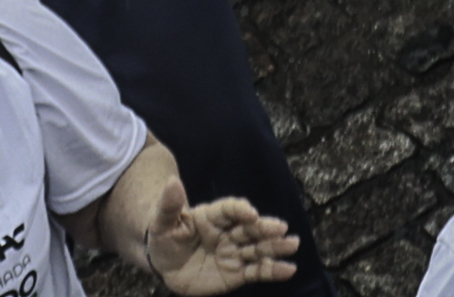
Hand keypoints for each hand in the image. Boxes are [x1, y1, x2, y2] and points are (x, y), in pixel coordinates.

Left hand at [140, 181, 305, 292]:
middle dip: (265, 228)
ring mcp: (234, 252)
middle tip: (280, 228)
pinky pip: (257, 271)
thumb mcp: (162, 222)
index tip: (251, 213)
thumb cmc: (165, 237)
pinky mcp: (237, 273)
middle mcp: (228, 232)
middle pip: (249, 228)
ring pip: (257, 249)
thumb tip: (171, 181)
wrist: (166, 264)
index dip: (240, 210)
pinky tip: (289, 269)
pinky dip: (273, 270)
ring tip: (292, 244)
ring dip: (275, 246)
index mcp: (212, 216)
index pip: (229, 210)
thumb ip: (169, 205)